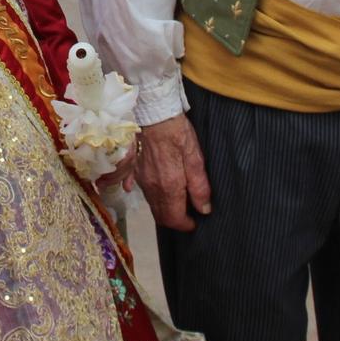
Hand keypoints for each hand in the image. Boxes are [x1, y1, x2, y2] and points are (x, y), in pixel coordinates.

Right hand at [132, 112, 212, 231]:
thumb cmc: (179, 134)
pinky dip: (152, 197)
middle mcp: (153, 188)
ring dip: (165, 210)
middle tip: (188, 215)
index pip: (174, 218)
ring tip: (179, 202)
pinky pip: (142, 191)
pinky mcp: (135, 171)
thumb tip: (204, 209)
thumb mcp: (196, 158)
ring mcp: (142, 180)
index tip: (194, 222)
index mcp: (169, 187)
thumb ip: (199, 186)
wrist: (155, 115)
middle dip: (175, 221)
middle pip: (161, 216)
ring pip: (152, 205)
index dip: (185, 225)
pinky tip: (160, 190)